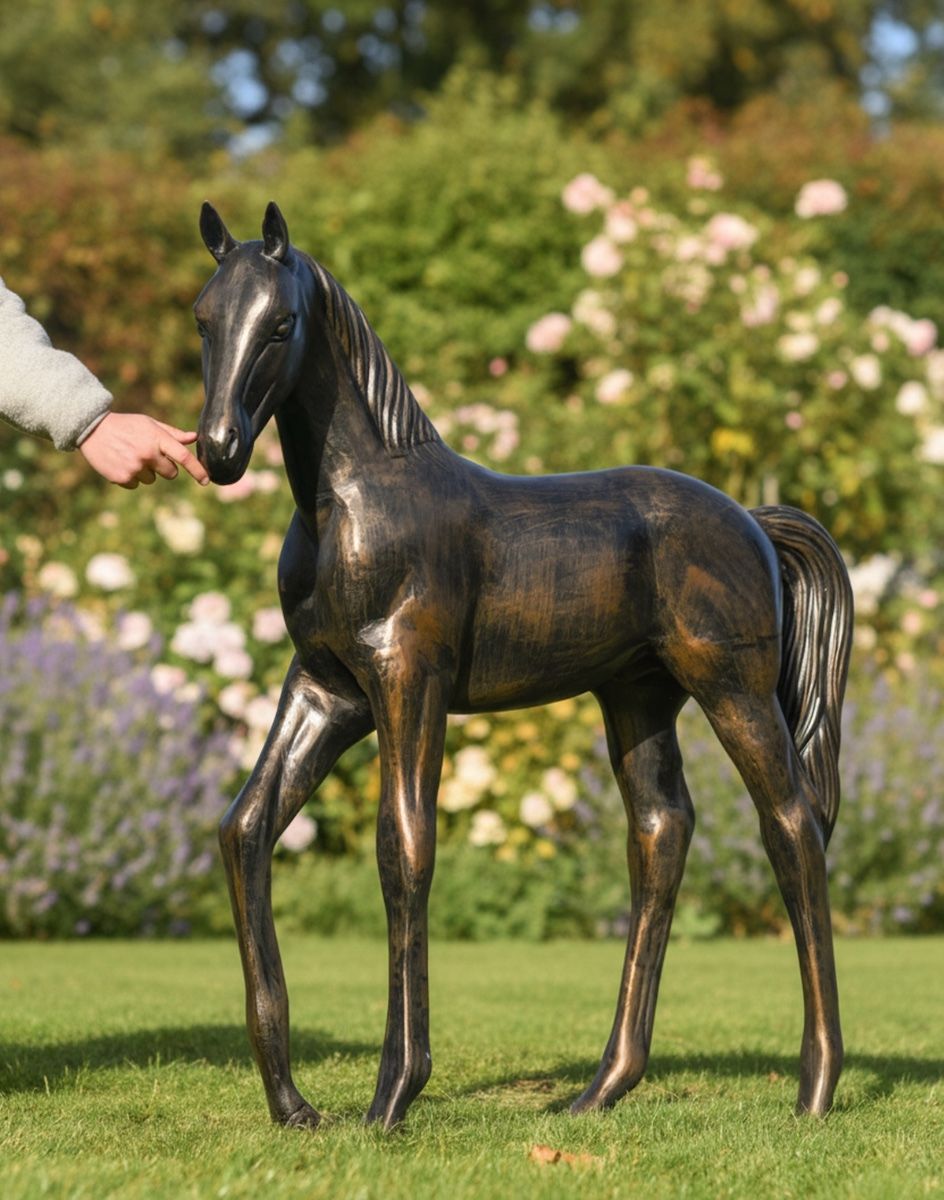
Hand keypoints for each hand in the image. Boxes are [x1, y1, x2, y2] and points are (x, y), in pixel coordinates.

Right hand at [79, 412, 209, 487]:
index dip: (197, 470)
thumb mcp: (149, 424)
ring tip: (130, 456)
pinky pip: (136, 485)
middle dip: (164, 467)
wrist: (92, 429)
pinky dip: (130, 477)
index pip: (183, 457)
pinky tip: (121, 463)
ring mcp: (135, 467)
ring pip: (152, 480)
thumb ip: (171, 433)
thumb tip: (194, 437)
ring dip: (145, 472)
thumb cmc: (126, 425)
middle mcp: (148, 454)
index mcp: (157, 438)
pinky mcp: (122, 478)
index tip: (206, 481)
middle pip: (171, 473)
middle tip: (148, 455)